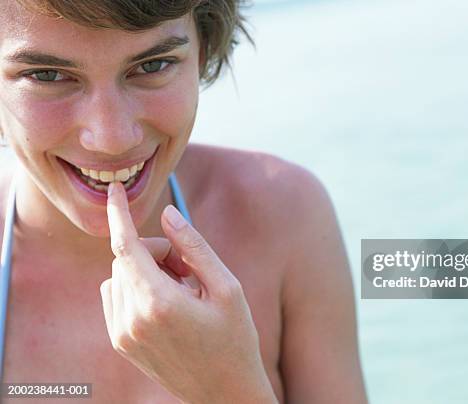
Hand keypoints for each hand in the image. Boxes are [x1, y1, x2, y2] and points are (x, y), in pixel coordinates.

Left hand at [100, 182, 276, 402]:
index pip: (126, 246)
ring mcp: (123, 334)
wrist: (225, 392)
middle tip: (189, 269)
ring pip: (119, 276)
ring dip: (145, 271)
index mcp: (159, 302)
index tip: (113, 190)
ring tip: (180, 291)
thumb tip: (167, 215)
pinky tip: (165, 304)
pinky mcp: (121, 343)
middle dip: (156, 251)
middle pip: (128, 258)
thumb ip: (194, 247)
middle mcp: (132, 319)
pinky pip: (115, 296)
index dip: (118, 213)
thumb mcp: (227, 287)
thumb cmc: (235, 338)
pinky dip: (136, 288)